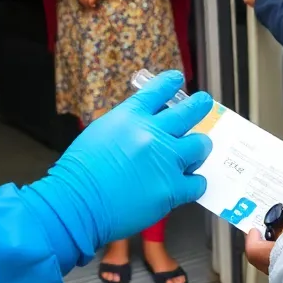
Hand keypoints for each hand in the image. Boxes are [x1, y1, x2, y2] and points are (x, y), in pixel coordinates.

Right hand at [27, 70, 212, 252]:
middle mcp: (152, 133)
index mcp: (131, 116)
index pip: (159, 90)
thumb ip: (127, 125)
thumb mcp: (101, 132)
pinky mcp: (172, 189)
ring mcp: (165, 161)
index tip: (177, 80)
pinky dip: (195, 182)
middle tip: (204, 103)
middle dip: (200, 105)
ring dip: (199, 146)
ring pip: (200, 145)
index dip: (171, 82)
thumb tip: (145, 125)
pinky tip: (190, 183)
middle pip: (189, 112)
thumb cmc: (80, 170)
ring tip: (197, 150)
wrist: (78, 202)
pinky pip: (197, 182)